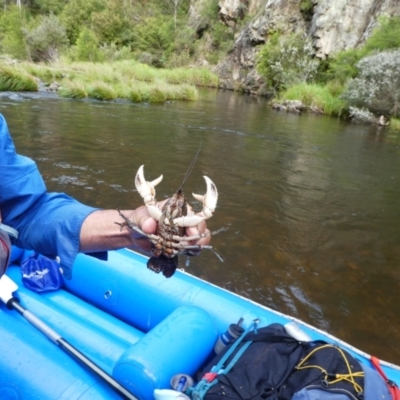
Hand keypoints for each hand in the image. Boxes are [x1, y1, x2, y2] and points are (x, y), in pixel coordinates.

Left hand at [79, 201, 210, 254]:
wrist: (134, 234)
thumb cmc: (138, 220)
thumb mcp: (139, 217)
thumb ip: (144, 219)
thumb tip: (150, 225)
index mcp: (176, 208)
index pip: (191, 213)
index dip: (195, 222)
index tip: (191, 232)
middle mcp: (183, 219)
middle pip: (199, 225)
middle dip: (199, 235)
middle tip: (191, 245)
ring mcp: (183, 232)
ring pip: (198, 238)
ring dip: (195, 245)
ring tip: (187, 250)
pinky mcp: (180, 243)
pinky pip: (191, 248)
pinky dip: (189, 252)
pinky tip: (180, 253)